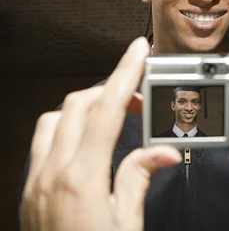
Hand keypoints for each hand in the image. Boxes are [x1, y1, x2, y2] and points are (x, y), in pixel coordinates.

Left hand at [19, 37, 181, 230]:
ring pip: (53, 120)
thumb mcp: (127, 224)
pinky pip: (42, 142)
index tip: (137, 52)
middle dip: (110, 89)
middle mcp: (51, 174)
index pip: (107, 110)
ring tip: (115, 114)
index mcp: (80, 178)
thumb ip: (138, 179)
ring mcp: (35, 182)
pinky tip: (86, 140)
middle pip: (77, 106)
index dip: (125, 75)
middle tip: (140, 93)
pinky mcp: (29, 192)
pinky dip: (65, 127)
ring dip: (85, 107)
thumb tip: (160, 152)